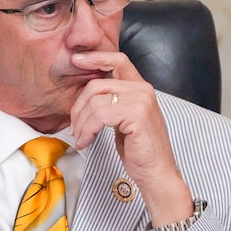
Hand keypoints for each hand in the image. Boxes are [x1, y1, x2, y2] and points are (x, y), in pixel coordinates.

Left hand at [69, 51, 193, 224]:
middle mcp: (143, 90)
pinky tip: (86, 142)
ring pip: (95, 102)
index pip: (118, 60)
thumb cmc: (139, 150)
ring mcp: (141, 101)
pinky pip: (100, 116)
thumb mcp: (123, 120)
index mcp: (140, 88)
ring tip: (80, 138)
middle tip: (74, 127)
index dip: (95, 57)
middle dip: (78, 107)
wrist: (156, 173)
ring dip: (81, 123)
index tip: (76, 59)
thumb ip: (111, 102)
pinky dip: (87, 130)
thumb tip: (86, 94)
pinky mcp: (137, 115)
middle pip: (97, 84)